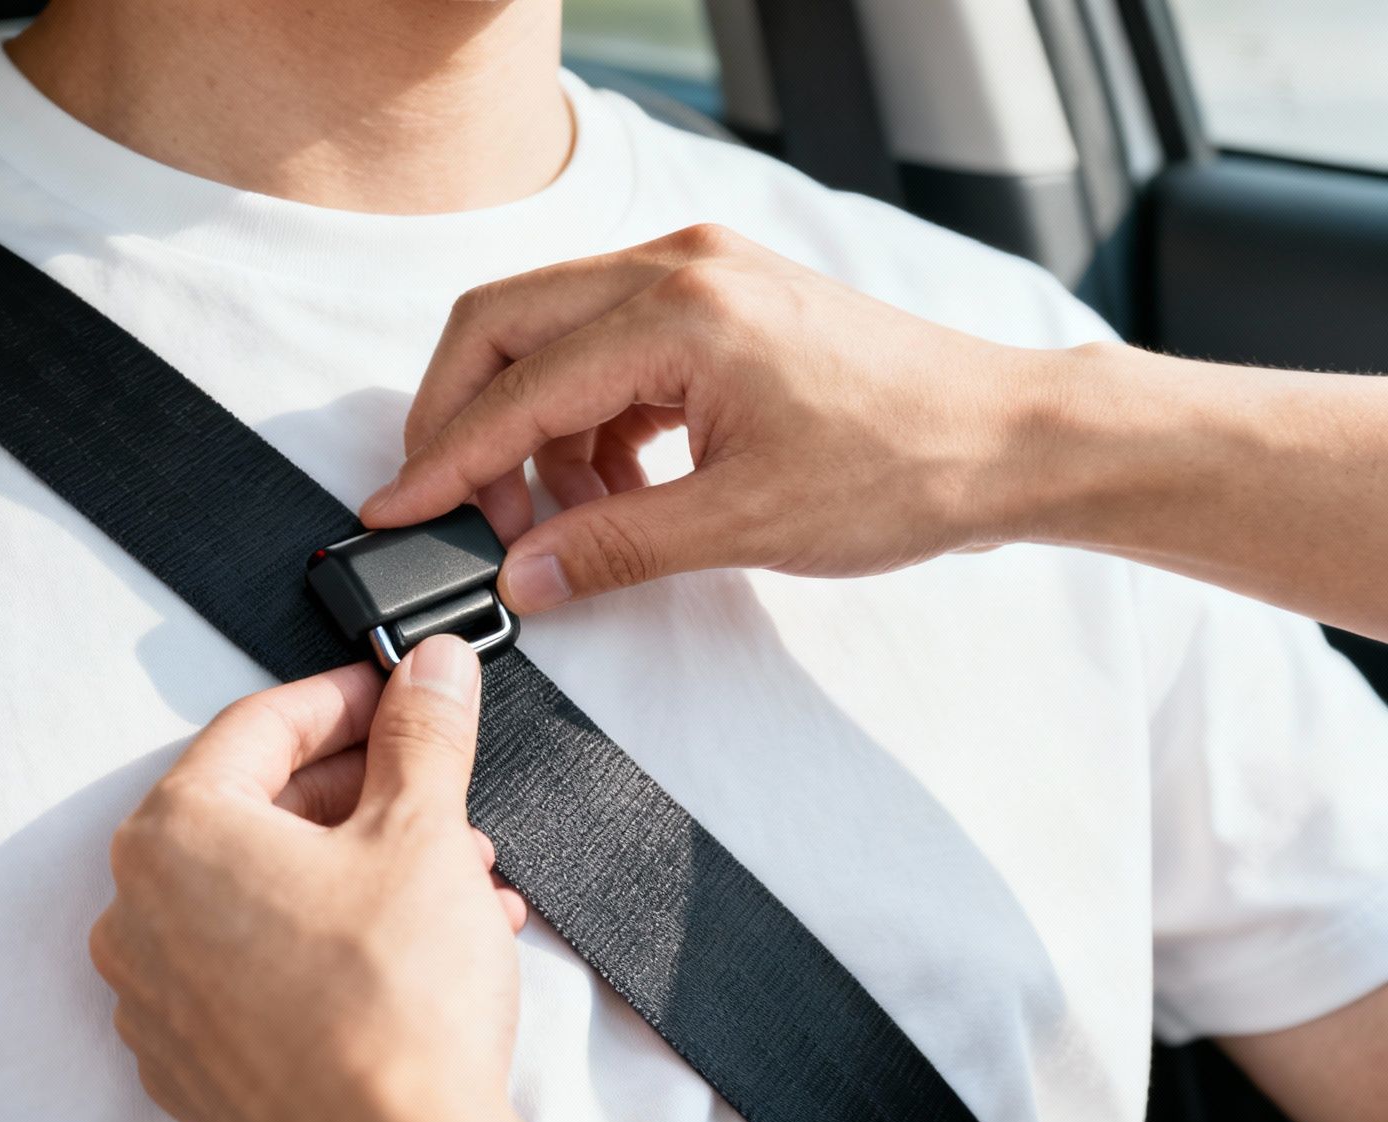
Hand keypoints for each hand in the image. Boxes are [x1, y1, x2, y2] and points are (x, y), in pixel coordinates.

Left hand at [90, 637, 533, 1121]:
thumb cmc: (391, 1011)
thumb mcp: (423, 831)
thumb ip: (421, 733)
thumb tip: (430, 672)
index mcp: (173, 836)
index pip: (259, 726)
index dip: (345, 698)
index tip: (396, 692)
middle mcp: (141, 914)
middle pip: (257, 808)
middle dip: (363, 793)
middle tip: (434, 785)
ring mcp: (161, 997)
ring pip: (265, 892)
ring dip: (360, 867)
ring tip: (454, 875)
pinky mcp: (196, 1059)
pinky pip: (258, 965)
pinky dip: (329, 938)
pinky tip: (413, 939)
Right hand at [361, 224, 1057, 610]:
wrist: (1007, 440)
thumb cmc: (904, 466)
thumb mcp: (744, 523)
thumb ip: (613, 546)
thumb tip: (519, 577)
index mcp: (680, 310)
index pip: (517, 387)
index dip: (444, 460)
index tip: (392, 510)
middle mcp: (677, 266)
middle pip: (504, 324)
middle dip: (460, 419)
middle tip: (447, 504)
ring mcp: (697, 273)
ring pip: (549, 334)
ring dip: (529, 428)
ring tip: (557, 520)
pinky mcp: (715, 300)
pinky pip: (605, 350)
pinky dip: (585, 420)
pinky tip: (613, 488)